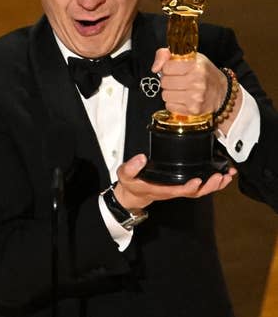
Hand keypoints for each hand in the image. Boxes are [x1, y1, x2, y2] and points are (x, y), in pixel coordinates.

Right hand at [114, 154, 236, 209]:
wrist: (134, 194)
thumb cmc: (131, 184)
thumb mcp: (126, 175)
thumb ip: (132, 167)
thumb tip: (141, 158)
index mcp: (161, 189)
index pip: (178, 190)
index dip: (189, 187)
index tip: (198, 180)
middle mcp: (174, 191)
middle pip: (196, 193)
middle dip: (210, 186)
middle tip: (221, 176)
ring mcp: (180, 189)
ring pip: (201, 191)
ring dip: (216, 184)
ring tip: (227, 175)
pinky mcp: (183, 185)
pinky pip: (201, 186)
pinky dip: (213, 182)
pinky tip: (222, 175)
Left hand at [151, 48, 226, 115]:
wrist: (222, 93)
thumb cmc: (204, 73)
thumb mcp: (190, 58)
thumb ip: (167, 55)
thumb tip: (155, 68)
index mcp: (196, 65)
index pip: (166, 67)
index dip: (168, 68)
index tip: (174, 69)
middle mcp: (197, 81)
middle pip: (164, 82)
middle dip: (168, 81)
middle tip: (178, 80)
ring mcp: (195, 97)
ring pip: (165, 95)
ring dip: (170, 93)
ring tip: (181, 90)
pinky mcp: (193, 109)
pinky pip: (170, 106)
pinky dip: (173, 103)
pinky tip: (183, 99)